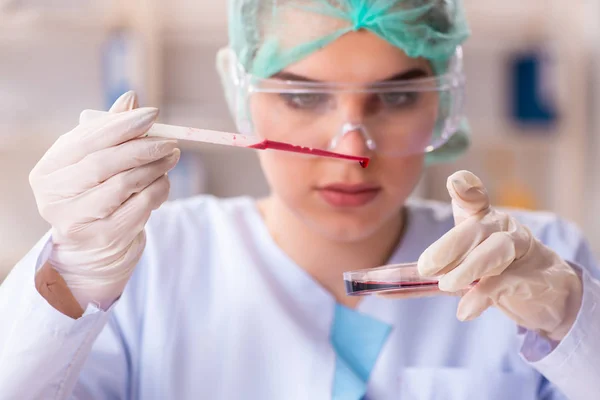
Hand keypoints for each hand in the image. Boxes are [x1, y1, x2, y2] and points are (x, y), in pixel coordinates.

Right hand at [29, 91, 179, 309]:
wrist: (94, 243)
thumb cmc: (94, 191)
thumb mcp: (94, 159)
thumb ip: (110, 130)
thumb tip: (131, 98)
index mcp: (49, 170)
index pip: (87, 140)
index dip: (122, 125)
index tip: (153, 114)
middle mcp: (54, 196)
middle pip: (104, 164)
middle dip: (142, 148)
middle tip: (169, 140)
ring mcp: (77, 220)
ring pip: (123, 186)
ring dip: (154, 169)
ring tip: (171, 158)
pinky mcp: (103, 237)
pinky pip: (139, 208)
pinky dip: (157, 191)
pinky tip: (164, 181)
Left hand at [418, 170, 581, 340]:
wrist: (544, 292)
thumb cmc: (494, 270)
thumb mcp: (459, 267)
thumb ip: (428, 274)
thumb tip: (382, 290)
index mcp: (480, 218)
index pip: (473, 197)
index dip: (466, 187)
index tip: (456, 181)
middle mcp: (500, 226)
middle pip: (475, 228)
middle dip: (448, 246)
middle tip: (425, 267)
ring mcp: (520, 248)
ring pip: (495, 250)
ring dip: (469, 268)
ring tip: (446, 285)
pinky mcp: (533, 274)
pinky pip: (506, 282)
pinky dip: (482, 297)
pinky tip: (466, 310)